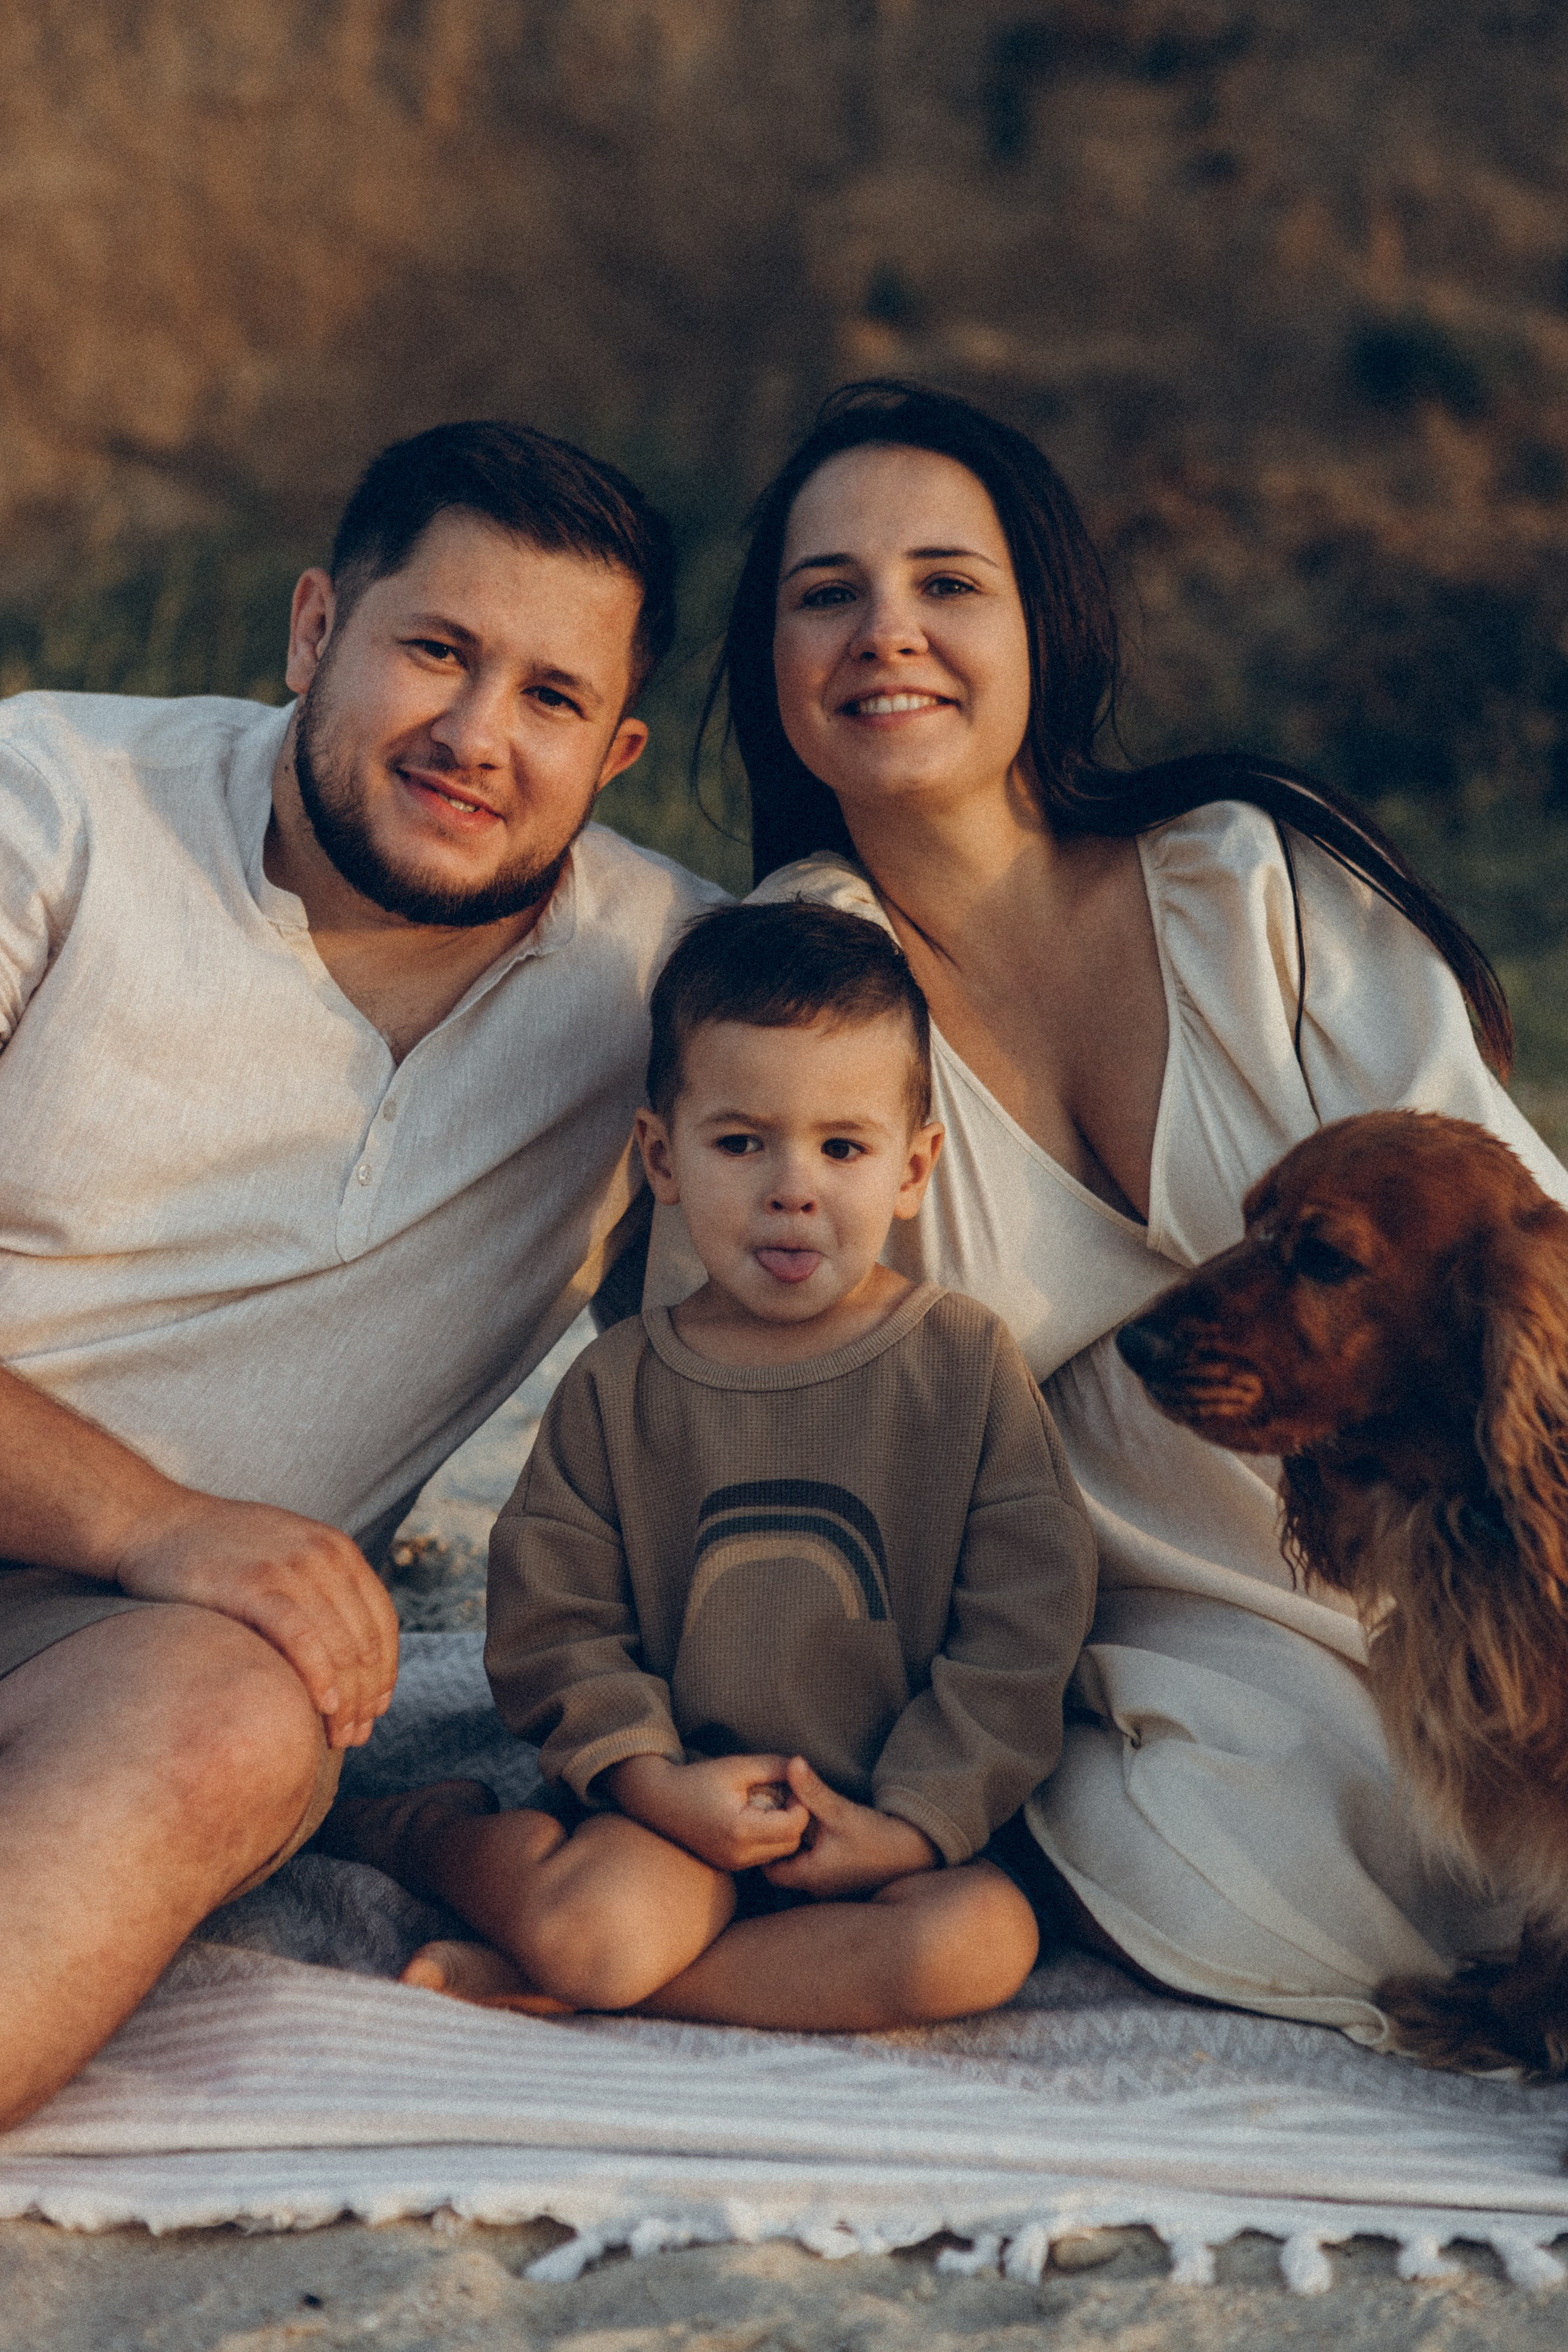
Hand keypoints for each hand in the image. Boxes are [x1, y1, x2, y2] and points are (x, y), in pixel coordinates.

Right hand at [114, 1492, 399, 1748]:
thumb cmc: (217, 1553)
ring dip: (348, 1698)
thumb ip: (318, 1593)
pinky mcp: (253, 1584)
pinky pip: (301, 1637)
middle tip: (356, 1736)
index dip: (384, 1673)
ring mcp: (290, 1567)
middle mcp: (323, 1555)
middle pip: (365, 1641)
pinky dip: (319, 1675)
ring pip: (340, 1645)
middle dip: (366, 1696)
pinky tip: (323, 1705)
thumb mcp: (284, 1557)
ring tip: (340, 1735)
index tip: (375, 1711)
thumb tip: (348, 1659)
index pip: (381, 1622)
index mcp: (337, 1550)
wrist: (154, 1523)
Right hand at [603, 1751, 810, 1871]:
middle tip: (784, 1796)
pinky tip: (756, 1818)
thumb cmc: (699, 1779)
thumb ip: (774, 1767)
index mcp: (740, 1830)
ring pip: (779, 1853)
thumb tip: (802, 1768)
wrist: (659, 1801)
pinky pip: (763, 1856)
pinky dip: (768, 1839)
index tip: (791, 1787)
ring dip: (782, 1831)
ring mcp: (732, 1864)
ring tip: (769, 1805)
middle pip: (791, 1844)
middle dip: (794, 1820)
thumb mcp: (737, 1766)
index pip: (793, 1827)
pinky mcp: (729, 1866)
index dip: (800, 1805)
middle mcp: (738, 1854)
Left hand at [762, 1757, 939, 1896]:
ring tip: (801, 1825)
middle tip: (780, 1819)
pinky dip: (818, 1855)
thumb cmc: (878, 1837)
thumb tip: (790, 1763)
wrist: (917, 1853)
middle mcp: (818, 1890)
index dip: (764, 1846)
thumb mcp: (841, 1812)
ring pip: (805, 1869)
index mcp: (810, 1877)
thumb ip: (813, 1790)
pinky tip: (824, 1835)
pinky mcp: (847, 1883)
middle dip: (782, 1845)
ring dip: (801, 1850)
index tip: (769, 1821)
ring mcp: (834, 1890)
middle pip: (786, 1869)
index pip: (770, 1871)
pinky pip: (822, 1871)